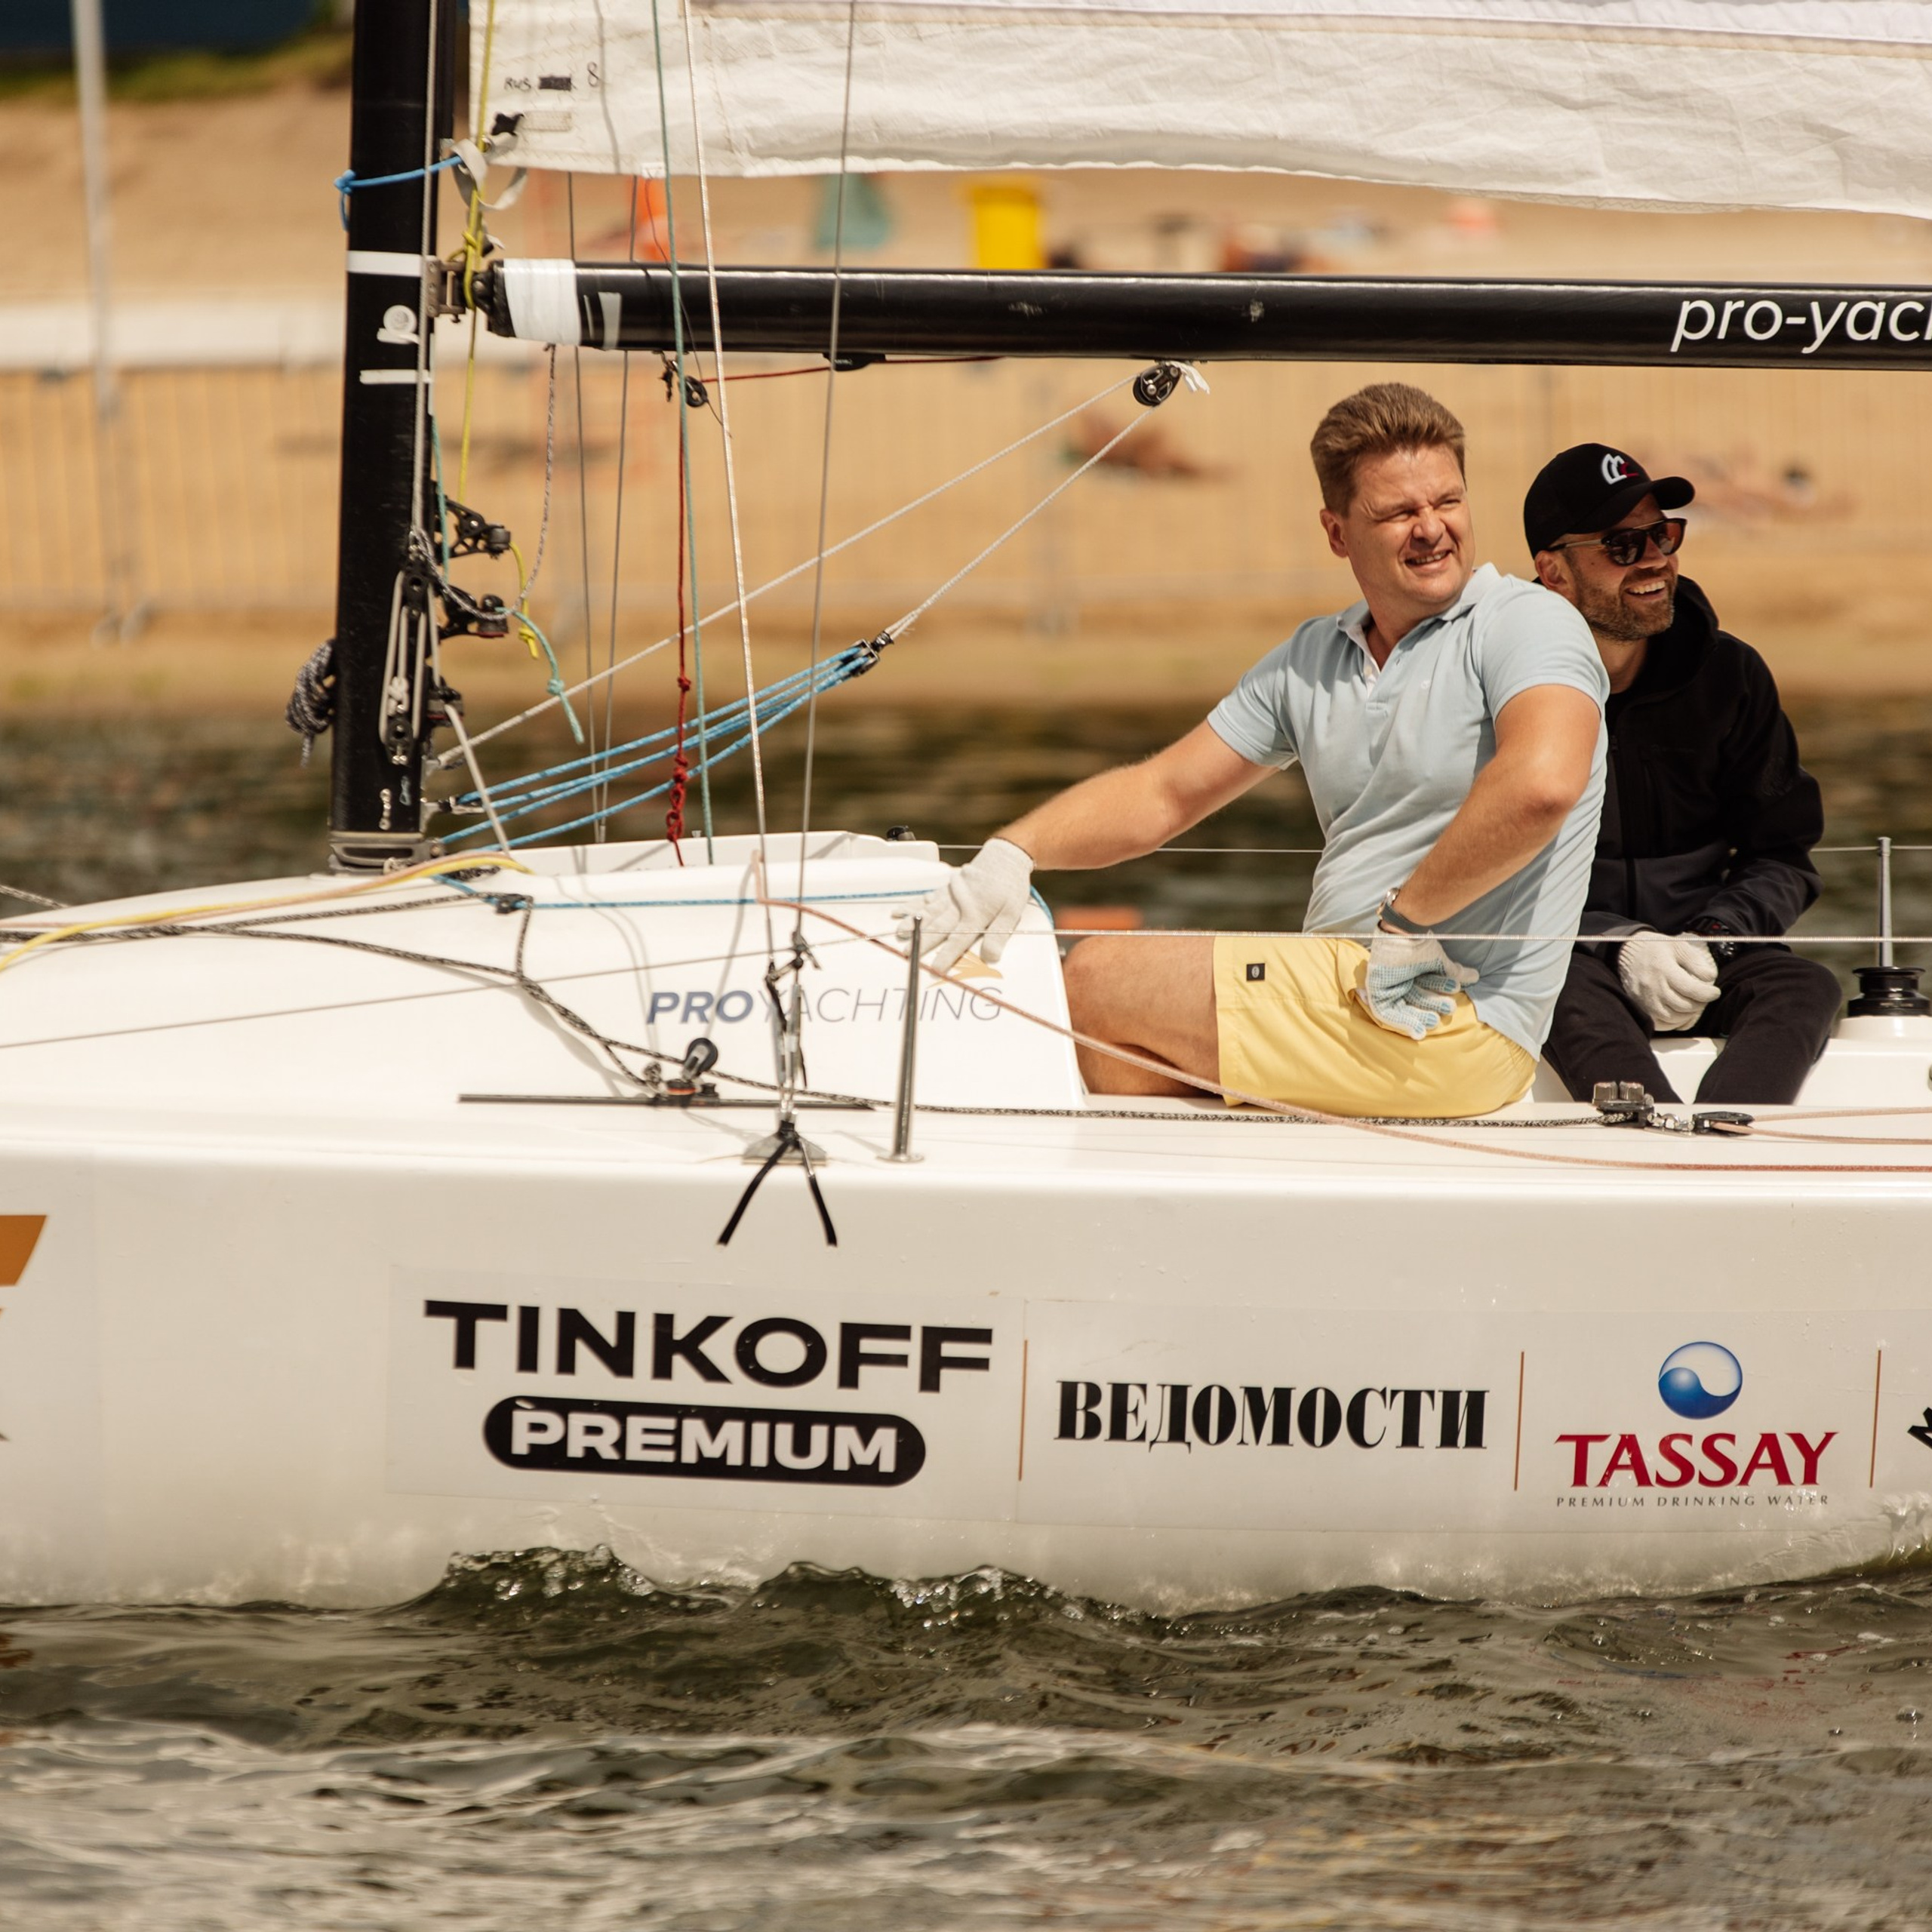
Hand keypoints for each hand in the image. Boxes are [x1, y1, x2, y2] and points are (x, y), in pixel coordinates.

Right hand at [897, 837, 1034, 972]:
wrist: (1004, 856)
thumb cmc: (1009, 886)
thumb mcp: (1012, 912)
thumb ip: (998, 935)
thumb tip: (991, 957)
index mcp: (975, 914)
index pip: (959, 940)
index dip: (948, 955)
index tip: (937, 969)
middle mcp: (959, 906)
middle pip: (938, 926)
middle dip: (922, 941)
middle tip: (907, 953)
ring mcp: (950, 895)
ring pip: (928, 911)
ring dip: (912, 922)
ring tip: (899, 932)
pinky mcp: (946, 887)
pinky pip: (927, 897)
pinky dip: (913, 905)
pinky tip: (901, 911)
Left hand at [1354, 929, 1478, 1039]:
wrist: (1401, 932)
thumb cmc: (1417, 942)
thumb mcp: (1438, 961)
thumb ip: (1454, 971)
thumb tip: (1475, 976)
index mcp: (1413, 968)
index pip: (1427, 987)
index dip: (1439, 996)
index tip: (1453, 1004)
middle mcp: (1400, 976)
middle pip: (1416, 998)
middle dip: (1432, 1006)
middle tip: (1448, 1009)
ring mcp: (1387, 983)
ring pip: (1403, 1008)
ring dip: (1419, 1017)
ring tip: (1435, 1021)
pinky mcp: (1375, 991)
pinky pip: (1386, 1013)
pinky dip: (1402, 1023)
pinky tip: (1418, 1031)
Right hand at [1617, 930, 1719, 1031]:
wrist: (1625, 952)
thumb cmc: (1654, 948)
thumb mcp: (1677, 946)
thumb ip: (1695, 961)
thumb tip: (1710, 977)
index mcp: (1664, 969)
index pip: (1691, 989)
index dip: (1708, 994)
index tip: (1714, 992)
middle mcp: (1653, 987)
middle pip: (1684, 1005)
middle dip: (1700, 1004)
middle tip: (1704, 997)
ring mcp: (1645, 999)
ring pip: (1673, 1017)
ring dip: (1688, 1014)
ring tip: (1693, 1004)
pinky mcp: (1640, 1007)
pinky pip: (1660, 1023)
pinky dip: (1674, 1022)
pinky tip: (1680, 1013)